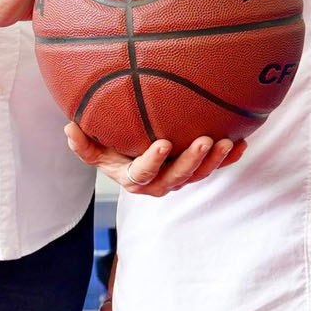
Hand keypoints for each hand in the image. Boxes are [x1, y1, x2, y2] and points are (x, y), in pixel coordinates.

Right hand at [64, 121, 245, 197]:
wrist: (128, 152)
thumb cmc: (109, 147)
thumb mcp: (92, 147)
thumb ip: (82, 143)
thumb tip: (69, 128)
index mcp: (134, 179)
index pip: (143, 173)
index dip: (153, 161)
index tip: (162, 144)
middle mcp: (159, 182)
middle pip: (178, 177)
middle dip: (192, 161)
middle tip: (203, 141)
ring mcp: (180, 177)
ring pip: (199, 174)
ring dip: (214, 160)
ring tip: (226, 142)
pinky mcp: (195, 169)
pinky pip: (214, 166)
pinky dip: (229, 157)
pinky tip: (242, 143)